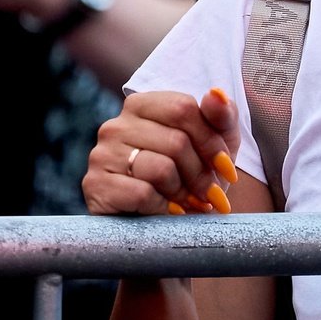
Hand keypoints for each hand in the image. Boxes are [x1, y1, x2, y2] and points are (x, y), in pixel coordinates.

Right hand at [86, 88, 239, 215]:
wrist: (159, 226)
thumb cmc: (190, 177)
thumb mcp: (216, 144)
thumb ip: (221, 116)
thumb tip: (216, 93)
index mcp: (141, 105)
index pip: (182, 108)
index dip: (211, 140)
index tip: (225, 166)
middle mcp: (116, 125)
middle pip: (176, 141)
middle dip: (202, 174)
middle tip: (211, 194)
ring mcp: (101, 155)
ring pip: (160, 169)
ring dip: (184, 193)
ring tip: (190, 203)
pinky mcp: (95, 186)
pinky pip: (142, 193)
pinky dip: (164, 208)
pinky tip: (168, 212)